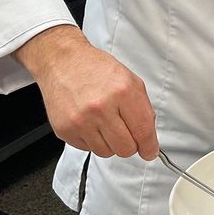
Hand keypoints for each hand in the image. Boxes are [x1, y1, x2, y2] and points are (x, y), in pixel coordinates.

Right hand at [14, 26, 157, 159]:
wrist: (64, 62)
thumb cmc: (96, 69)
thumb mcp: (130, 80)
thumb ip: (143, 109)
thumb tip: (148, 139)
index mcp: (122, 92)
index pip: (143, 131)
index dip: (149, 146)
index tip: (150, 151)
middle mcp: (101, 108)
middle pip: (126, 149)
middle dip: (130, 144)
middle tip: (126, 132)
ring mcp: (81, 121)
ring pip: (106, 152)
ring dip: (110, 143)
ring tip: (105, 122)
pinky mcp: (65, 130)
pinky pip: (88, 149)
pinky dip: (93, 140)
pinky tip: (90, 122)